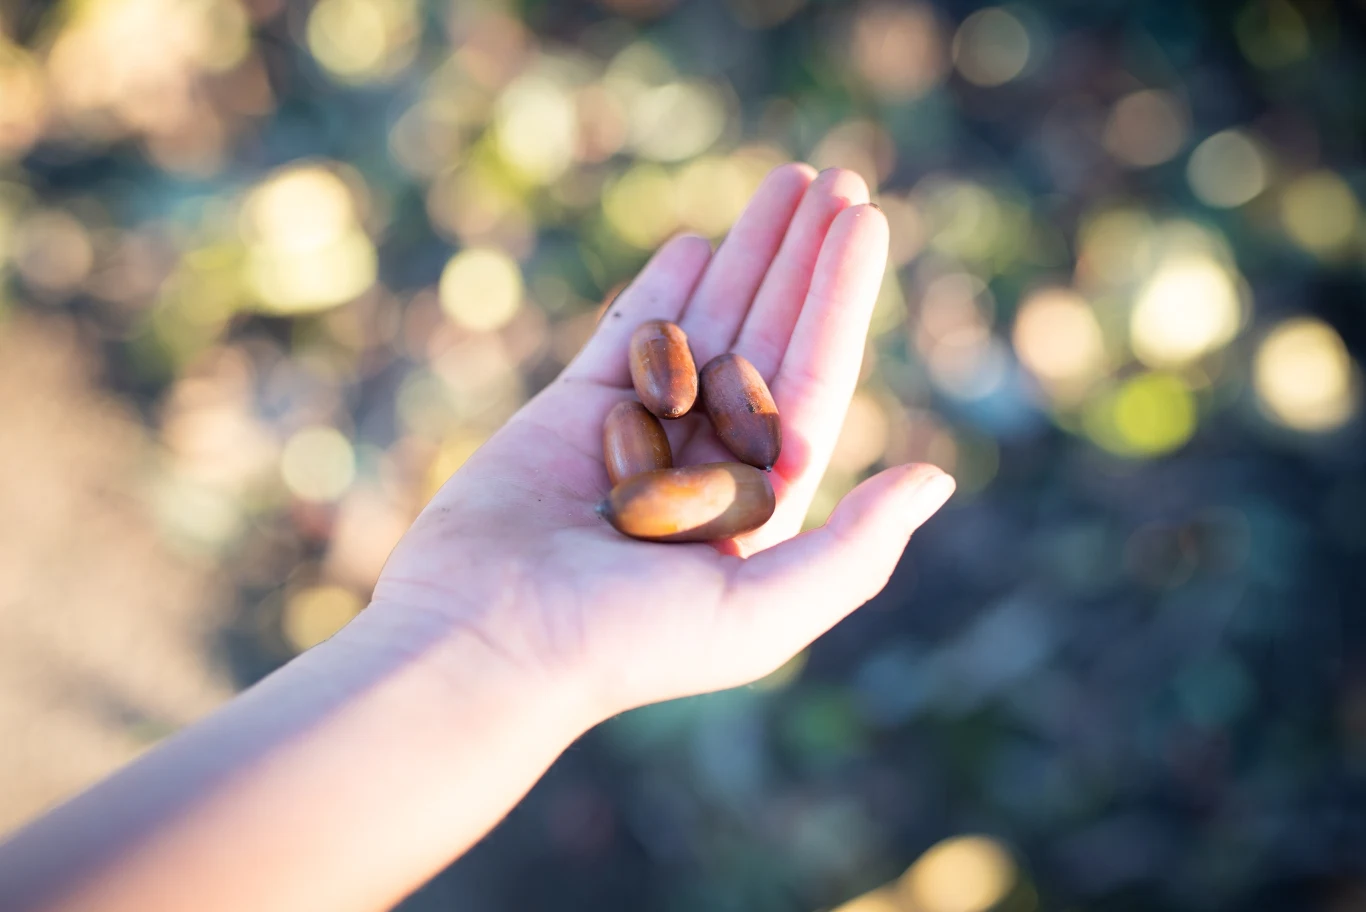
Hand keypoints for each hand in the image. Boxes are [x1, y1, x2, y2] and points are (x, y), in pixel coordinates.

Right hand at [372, 165, 955, 719]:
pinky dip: (663, 289)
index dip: (840, 300)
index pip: (814, 380)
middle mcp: (707, 462)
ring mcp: (640, 432)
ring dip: (747, 254)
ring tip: (786, 184)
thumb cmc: (625, 641)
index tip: (863, 224)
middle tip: (838, 182)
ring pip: (707, 322)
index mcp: (757, 502)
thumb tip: (934, 479)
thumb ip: (854, 550)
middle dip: (803, 261)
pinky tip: (698, 243)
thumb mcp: (761, 614)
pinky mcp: (572, 415)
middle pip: (770, 338)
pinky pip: (629, 337)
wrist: (486, 639)